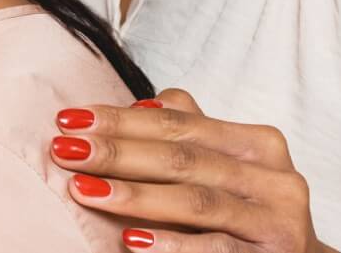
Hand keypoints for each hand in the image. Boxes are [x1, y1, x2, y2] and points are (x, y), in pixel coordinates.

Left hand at [50, 89, 334, 251]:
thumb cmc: (248, 210)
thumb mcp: (226, 165)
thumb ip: (190, 130)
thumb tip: (138, 103)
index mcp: (259, 144)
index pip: (178, 124)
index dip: (120, 120)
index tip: (69, 119)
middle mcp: (274, 178)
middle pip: (182, 158)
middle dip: (117, 153)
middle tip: (65, 150)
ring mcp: (275, 221)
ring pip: (195, 201)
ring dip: (134, 196)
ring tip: (85, 189)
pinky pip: (215, 249)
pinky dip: (172, 244)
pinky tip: (132, 240)